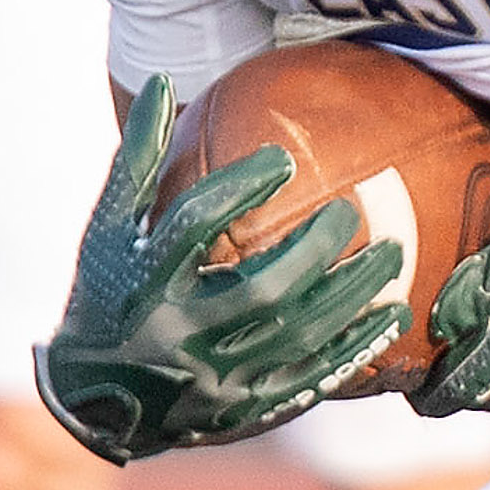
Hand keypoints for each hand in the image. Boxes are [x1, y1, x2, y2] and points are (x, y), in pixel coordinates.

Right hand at [37, 80, 410, 464]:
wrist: (98, 401)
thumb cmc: (107, 294)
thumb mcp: (110, 228)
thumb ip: (138, 158)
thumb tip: (162, 81)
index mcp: (144, 283)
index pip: (193, 229)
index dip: (237, 190)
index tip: (282, 158)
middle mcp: (179, 335)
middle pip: (262, 290)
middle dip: (314, 250)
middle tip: (347, 214)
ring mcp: (215, 378)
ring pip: (298, 335)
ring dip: (352, 295)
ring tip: (391, 255)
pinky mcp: (245, 407)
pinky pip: (311, 376)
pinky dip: (355, 347)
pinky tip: (391, 316)